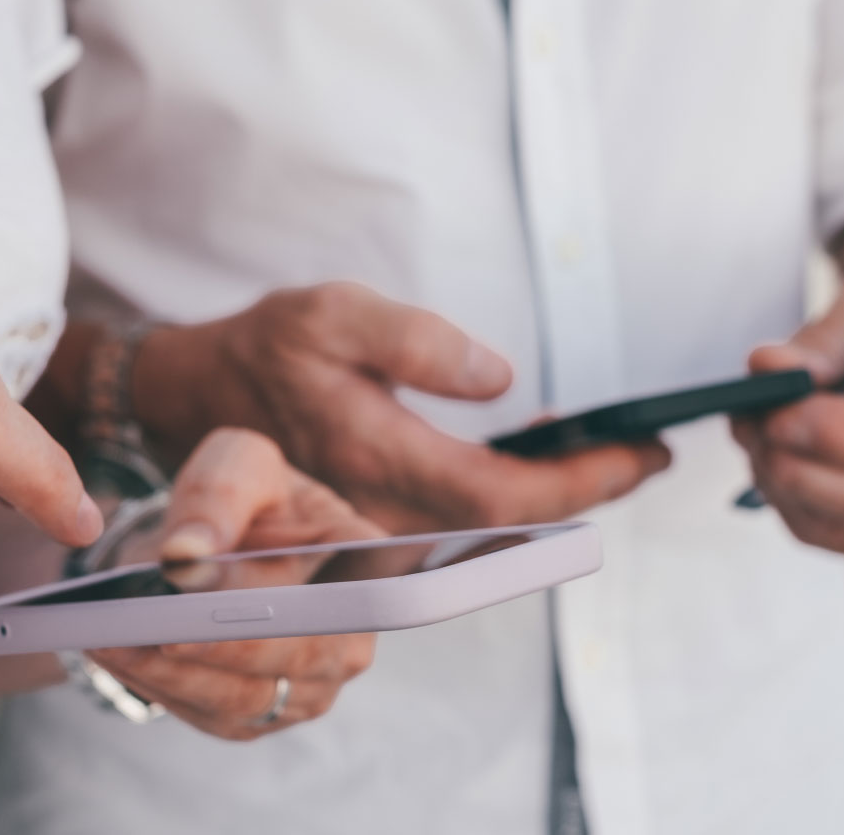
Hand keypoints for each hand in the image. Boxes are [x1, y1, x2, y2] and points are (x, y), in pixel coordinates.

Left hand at [87, 428, 377, 740]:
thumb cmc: (243, 495)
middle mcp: (352, 636)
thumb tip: (187, 555)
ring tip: (107, 640)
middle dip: (205, 649)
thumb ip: (219, 496)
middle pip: (287, 661)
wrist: (220, 537)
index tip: (197, 619)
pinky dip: (163, 691)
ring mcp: (313, 684)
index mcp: (365, 565)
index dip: (277, 617)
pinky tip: (118, 657)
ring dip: (170, 676)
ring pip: (244, 699)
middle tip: (132, 632)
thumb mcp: (235, 465)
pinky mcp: (268, 713)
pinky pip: (215, 717)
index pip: (339, 603)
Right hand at [130, 282, 669, 533]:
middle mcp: (382, 507)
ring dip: (554, 497)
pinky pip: (461, 524)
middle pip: (511, 523)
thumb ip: (417, 342)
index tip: (642, 453)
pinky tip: (534, 458)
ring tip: (607, 454)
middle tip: (646, 455)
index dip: (582, 481)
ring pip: (489, 531)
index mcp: (378, 454)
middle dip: (589, 492)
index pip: (503, 491)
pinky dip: (512, 498)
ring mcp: (378, 523)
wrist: (197, 397)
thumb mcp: (335, 313)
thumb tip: (500, 379)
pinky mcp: (374, 521)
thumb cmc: (268, 348)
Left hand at [731, 259, 843, 561]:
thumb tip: (766, 370)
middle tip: (745, 422)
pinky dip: (789, 503)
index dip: (840, 439)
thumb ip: (827, 335)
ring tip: (750, 428)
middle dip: (799, 469)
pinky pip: (837, 539)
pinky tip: (770, 456)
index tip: (775, 414)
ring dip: (784, 487)